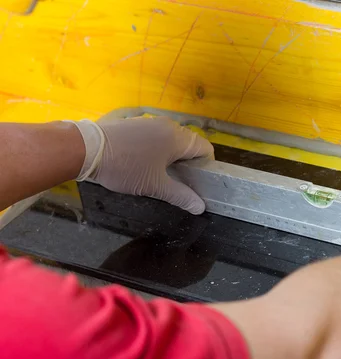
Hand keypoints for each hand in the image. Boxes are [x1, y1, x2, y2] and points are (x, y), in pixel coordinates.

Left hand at [71, 117, 213, 214]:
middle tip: (176, 181)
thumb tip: (201, 207)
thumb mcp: (155, 187)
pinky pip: (155, 134)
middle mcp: (168, 125)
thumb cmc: (126, 168)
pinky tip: (141, 160)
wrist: (87, 148)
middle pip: (189, 143)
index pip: (205, 148)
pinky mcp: (135, 122)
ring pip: (171, 138)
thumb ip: (181, 196)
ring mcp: (150, 120)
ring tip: (158, 173)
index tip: (196, 181)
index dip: (205, 166)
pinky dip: (155, 147)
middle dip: (187, 162)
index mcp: (178, 138)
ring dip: (170, 155)